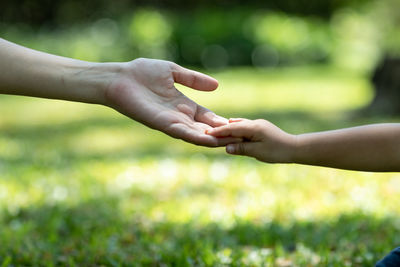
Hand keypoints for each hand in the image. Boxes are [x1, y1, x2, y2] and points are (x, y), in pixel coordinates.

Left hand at [105, 58, 240, 146]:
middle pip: (204, 128)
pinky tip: (209, 141)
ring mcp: (170, 121)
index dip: (221, 122)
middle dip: (221, 134)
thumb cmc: (141, 72)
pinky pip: (181, 132)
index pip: (206, 116)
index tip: (238, 126)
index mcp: (182, 104)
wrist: (119, 78)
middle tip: (242, 139)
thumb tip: (216, 86)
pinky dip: (196, 137)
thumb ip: (193, 79)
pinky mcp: (160, 123)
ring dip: (212, 139)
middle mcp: (178, 116)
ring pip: (195, 134)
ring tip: (231, 143)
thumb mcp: (173, 72)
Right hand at [206, 118, 296, 162]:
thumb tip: (226, 147)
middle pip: (234, 125)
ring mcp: (258, 124)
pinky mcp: (261, 127)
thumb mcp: (258, 152)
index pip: (231, 128)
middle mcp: (255, 123)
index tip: (206, 133)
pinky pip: (245, 126)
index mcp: (253, 128)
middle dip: (220, 128)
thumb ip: (241, 149)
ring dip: (228, 127)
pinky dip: (236, 127)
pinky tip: (232, 127)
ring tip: (215, 129)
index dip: (218, 131)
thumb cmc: (277, 151)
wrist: (295, 147)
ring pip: (239, 124)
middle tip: (206, 131)